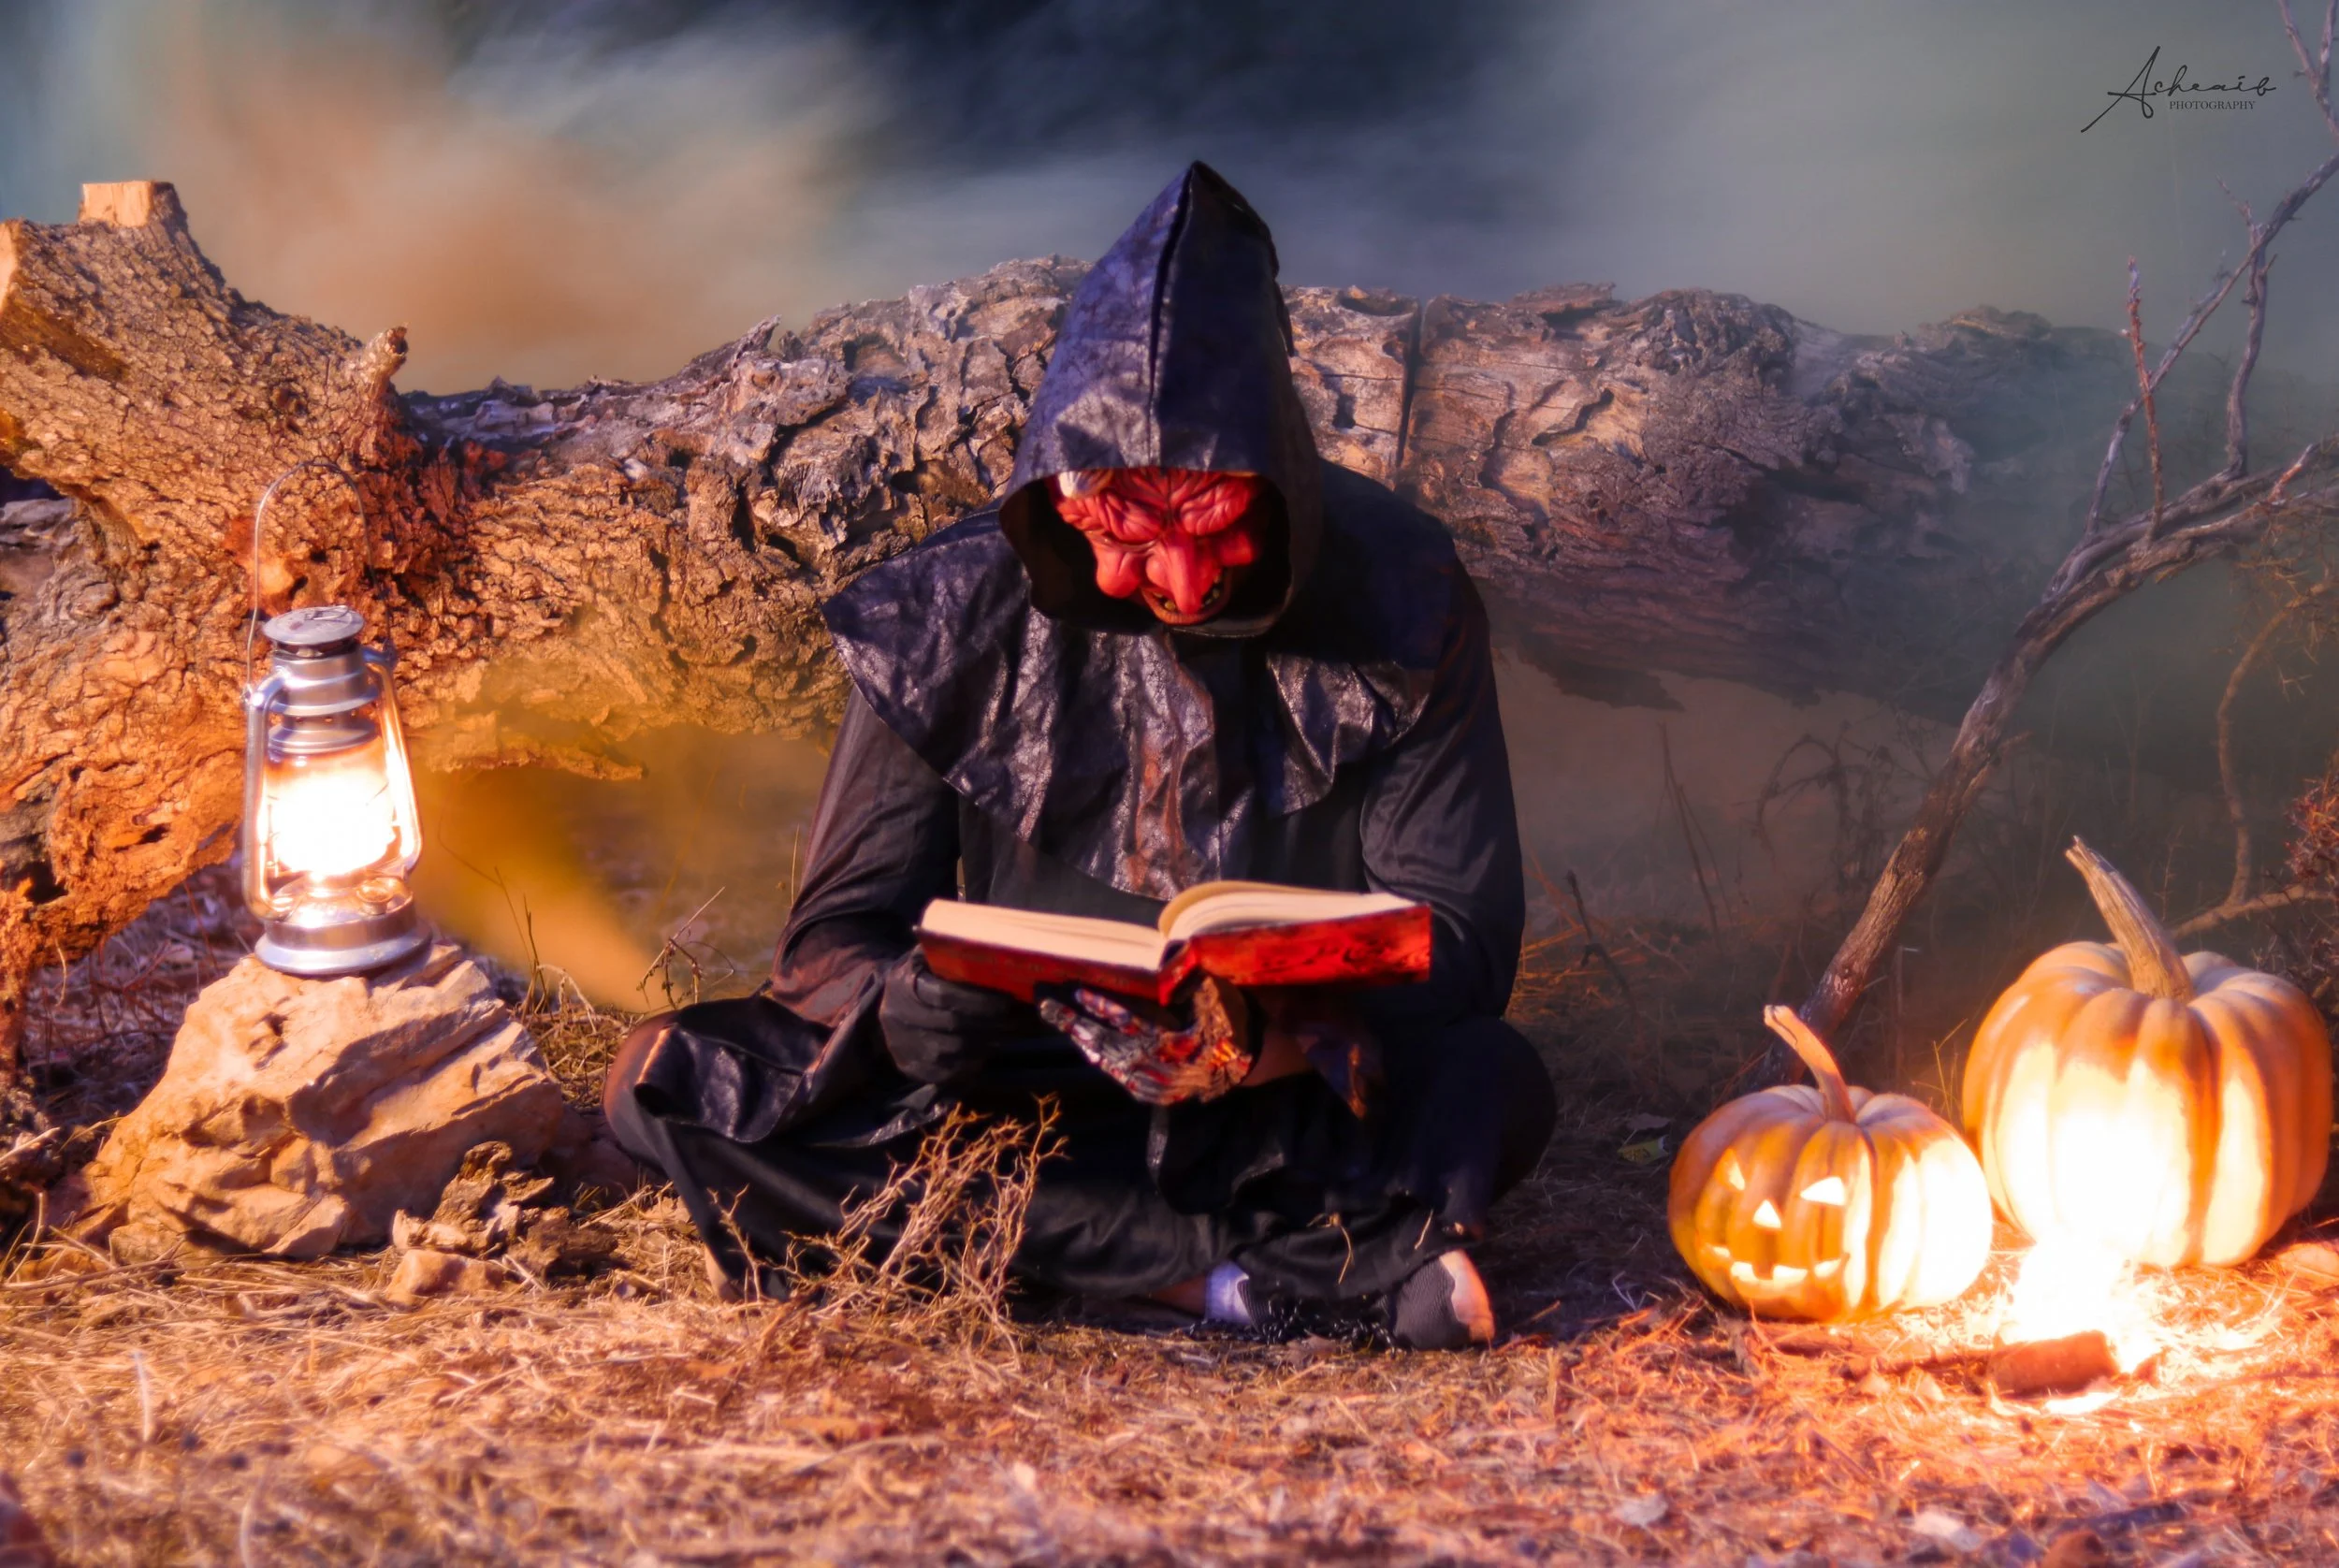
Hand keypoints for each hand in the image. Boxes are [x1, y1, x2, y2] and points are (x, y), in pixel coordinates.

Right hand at [879, 950, 1033, 1082]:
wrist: (885, 1004)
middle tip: (1019, 1021)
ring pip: (953, 1052)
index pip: (945, 995)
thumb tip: (995, 954)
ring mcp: (902, 1045)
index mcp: (905, 984)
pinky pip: (947, 1073)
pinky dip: (972, 1064)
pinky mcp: (910, 1067)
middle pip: (954, 1026)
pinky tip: (987, 1051)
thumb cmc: (918, 976)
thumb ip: (952, 955)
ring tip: (1008, 1034)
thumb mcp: (928, 958)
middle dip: (991, 1024)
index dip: (979, 1001)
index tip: (1007, 1001)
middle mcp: (899, 1016)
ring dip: (987, 1044)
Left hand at [1038, 976, 1255, 1104]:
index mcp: (1171, 1042)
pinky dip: (1099, 1057)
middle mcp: (1154, 1066)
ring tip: (1059, 1019)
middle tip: (1048, 1005)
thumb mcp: (1216, 999)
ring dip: (1082, 1039)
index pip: (1128, 1022)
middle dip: (1074, 1023)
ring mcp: (1149, 1084)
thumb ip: (1191, 981)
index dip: (1101, 1006)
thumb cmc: (1227, 1027)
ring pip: (1106, 1061)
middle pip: (1106, 1043)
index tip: (1078, 991)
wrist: (1241, 1068)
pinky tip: (1085, 1043)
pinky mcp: (1149, 1094)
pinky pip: (1116, 1075)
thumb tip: (1169, 952)